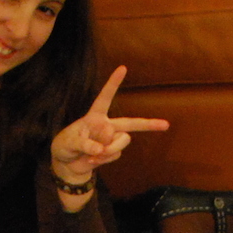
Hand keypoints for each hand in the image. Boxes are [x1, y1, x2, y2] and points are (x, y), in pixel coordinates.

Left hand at [50, 66, 168, 187]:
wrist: (67, 164)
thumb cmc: (66, 146)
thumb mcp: (70, 143)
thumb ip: (85, 144)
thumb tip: (100, 148)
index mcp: (95, 116)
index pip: (105, 97)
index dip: (114, 83)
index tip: (123, 67)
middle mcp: (107, 125)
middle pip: (131, 123)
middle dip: (149, 124)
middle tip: (166, 125)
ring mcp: (111, 139)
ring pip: (122, 142)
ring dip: (109, 150)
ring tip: (93, 155)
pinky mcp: (112, 152)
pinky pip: (115, 155)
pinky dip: (104, 159)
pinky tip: (92, 160)